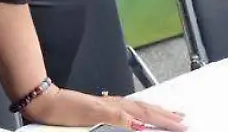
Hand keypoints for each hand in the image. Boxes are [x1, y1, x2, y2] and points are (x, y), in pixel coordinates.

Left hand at [22, 86, 184, 129]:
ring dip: (155, 111)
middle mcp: (114, 104)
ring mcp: (107, 105)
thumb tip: (139, 122)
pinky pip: (127, 108)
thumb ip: (117, 116)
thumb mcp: (91, 113)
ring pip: (138, 107)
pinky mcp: (99, 107)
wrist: (44, 101)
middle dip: (165, 115)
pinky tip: (138, 111)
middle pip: (145, 109)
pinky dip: (139, 110)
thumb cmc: (64, 109)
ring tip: (168, 113)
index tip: (182, 125)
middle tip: (183, 119)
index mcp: (116, 107)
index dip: (165, 121)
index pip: (146, 115)